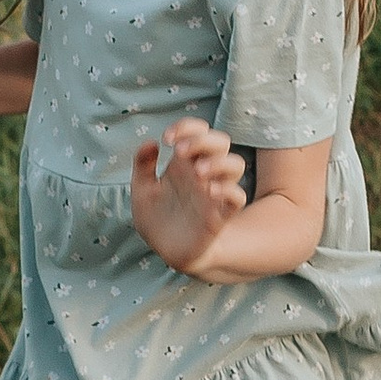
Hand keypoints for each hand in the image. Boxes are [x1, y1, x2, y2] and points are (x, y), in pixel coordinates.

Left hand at [130, 119, 246, 274]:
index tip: (167, 139)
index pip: (197, 131)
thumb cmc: (156, 218)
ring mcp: (213, 192)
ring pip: (236, 164)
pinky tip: (209, 192)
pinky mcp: (220, 214)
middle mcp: (202, 173)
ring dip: (219, 163)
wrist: (164, 251)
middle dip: (202, 140)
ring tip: (198, 172)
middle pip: (221, 142)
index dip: (186, 127)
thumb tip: (151, 142)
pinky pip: (238, 197)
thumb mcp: (142, 190)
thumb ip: (143, 165)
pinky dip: (228, 190)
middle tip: (180, 152)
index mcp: (184, 163)